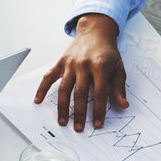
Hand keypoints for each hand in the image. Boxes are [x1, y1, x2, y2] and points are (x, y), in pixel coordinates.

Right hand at [34, 15, 126, 130]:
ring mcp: (70, 64)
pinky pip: (48, 77)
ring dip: (62, 107)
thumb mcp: (119, 68)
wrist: (95, 31)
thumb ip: (119, 88)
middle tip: (79, 128)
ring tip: (63, 122)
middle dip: (79, 113)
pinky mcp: (60, 63)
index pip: (99, 93)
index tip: (97, 124)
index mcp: (100, 66)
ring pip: (64, 89)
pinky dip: (41, 89)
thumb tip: (123, 105)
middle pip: (80, 93)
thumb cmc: (107, 52)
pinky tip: (38, 101)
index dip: (99, 110)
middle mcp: (83, 65)